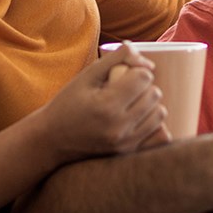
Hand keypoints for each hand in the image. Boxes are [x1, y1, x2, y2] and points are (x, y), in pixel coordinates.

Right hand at [38, 43, 168, 162]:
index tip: (126, 74)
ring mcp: (125, 143)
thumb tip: (148, 62)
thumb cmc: (68, 103)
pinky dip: (155, 124)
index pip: (144, 78)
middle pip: (154, 94)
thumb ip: (116, 59)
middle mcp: (118, 127)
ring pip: (160, 113)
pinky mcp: (128, 152)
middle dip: (145, 86)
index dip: (138, 71)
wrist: (52, 140)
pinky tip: (141, 118)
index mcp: (106, 105)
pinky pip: (161, 135)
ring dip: (151, 104)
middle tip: (128, 88)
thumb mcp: (87, 76)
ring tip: (133, 102)